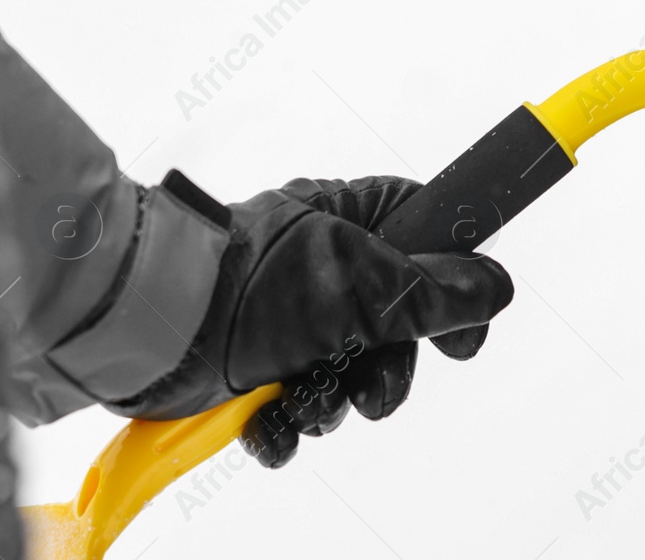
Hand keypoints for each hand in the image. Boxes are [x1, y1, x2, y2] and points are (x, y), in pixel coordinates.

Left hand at [108, 176, 512, 467]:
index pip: (425, 232)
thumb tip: (495, 287)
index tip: (461, 334)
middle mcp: (320, 266)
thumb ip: (437, 294)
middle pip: (395, 324)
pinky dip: (286, 426)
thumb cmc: (254, 285)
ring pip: (347, 372)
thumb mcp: (364, 285)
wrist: (149, 327)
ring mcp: (284, 318)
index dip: (453, 283)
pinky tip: (270, 422)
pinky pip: (294, 407)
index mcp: (348, 219)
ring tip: (303, 398)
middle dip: (385, 370)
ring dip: (332, 401)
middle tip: (372, 389)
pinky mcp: (247, 367)